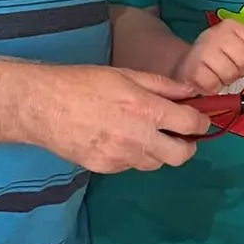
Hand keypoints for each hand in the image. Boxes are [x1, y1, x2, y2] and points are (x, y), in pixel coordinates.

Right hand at [31, 66, 210, 173]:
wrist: (42, 105)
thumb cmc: (83, 82)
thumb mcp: (126, 74)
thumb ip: (162, 85)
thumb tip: (191, 91)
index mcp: (146, 109)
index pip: (190, 124)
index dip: (201, 122)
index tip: (199, 120)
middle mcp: (138, 138)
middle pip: (180, 156)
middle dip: (187, 146)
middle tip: (180, 135)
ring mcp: (121, 157)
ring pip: (155, 163)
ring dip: (158, 151)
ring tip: (145, 134)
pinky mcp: (105, 168)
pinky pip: (130, 166)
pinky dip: (132, 155)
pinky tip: (119, 139)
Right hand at [174, 21, 243, 94]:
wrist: (185, 63)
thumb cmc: (213, 57)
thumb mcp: (238, 45)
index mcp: (231, 26)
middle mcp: (216, 35)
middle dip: (241, 71)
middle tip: (231, 70)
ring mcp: (203, 50)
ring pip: (231, 73)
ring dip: (226, 80)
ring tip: (219, 75)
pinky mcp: (193, 68)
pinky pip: (214, 85)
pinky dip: (213, 88)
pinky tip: (209, 80)